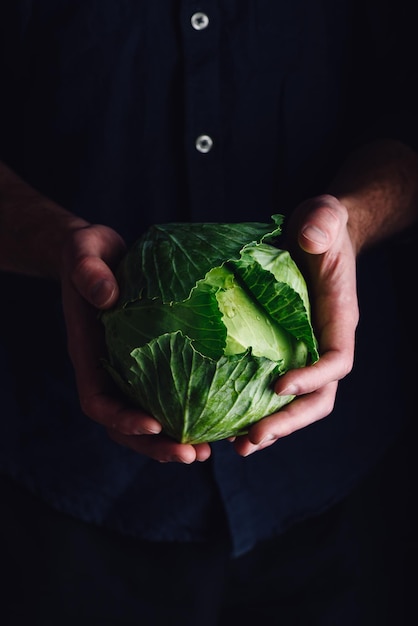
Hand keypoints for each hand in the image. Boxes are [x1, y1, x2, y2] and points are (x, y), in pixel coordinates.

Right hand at [60, 223, 210, 462]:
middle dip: (156, 445)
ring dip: (175, 440)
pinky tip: (219, 419)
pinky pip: (168, 395)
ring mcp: (129, 370)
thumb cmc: (88, 255)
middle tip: (194, 455)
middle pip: (125, 425)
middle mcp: (109, 370)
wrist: (98, 256)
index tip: (153, 425)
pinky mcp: (151, 362)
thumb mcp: (84, 252)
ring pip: (149, 418)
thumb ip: (90, 272)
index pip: (98, 402)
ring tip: (210, 451)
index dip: (122, 420)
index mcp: (88, 354)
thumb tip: (107, 297)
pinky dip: (190, 413)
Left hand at [233, 194, 358, 455]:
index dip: (314, 379)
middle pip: (317, 397)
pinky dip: (255, 406)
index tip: (279, 387)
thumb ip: (321, 225)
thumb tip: (308, 237)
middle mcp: (322, 342)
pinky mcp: (279, 348)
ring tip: (238, 446)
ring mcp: (302, 349)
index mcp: (338, 319)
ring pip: (295, 402)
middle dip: (288, 421)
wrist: (315, 236)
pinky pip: (271, 386)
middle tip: (252, 439)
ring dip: (271, 426)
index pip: (337, 360)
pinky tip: (227, 420)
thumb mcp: (324, 218)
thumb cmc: (323, 228)